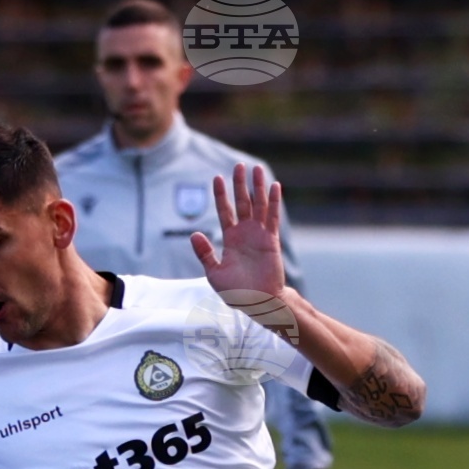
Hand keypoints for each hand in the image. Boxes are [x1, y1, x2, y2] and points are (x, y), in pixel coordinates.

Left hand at [193, 165, 289, 308]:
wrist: (258, 303)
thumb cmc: (236, 292)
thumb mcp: (214, 273)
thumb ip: (205, 253)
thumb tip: (194, 234)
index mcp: (230, 239)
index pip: (224, 211)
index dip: (220, 195)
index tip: (216, 178)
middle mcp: (244, 233)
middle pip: (242, 203)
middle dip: (240, 184)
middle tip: (238, 165)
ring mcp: (259, 235)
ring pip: (258, 205)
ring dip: (257, 187)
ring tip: (256, 169)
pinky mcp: (272, 240)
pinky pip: (273, 217)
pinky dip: (274, 201)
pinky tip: (274, 186)